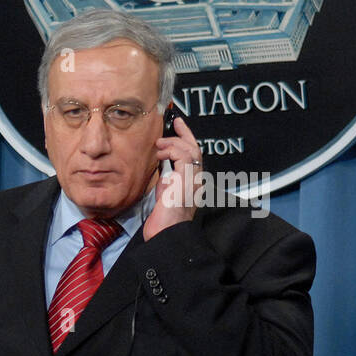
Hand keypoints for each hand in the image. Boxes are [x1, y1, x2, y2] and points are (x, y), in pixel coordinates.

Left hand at [144, 115, 204, 240]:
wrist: (167, 234)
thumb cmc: (164, 220)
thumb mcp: (166, 195)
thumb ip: (167, 181)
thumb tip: (164, 169)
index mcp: (192, 182)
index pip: (193, 156)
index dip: (186, 139)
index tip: (178, 127)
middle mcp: (197, 179)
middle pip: (195, 148)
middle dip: (185, 133)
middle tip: (174, 122)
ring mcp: (194, 179)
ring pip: (190, 149)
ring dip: (173, 142)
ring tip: (159, 143)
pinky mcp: (186, 180)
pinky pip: (183, 156)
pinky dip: (171, 150)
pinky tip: (159, 154)